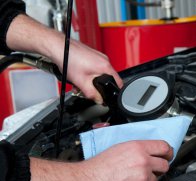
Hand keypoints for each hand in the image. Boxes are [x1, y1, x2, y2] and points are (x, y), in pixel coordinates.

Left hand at [6, 14, 122, 103]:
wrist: (59, 47)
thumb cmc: (68, 60)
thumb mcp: (82, 83)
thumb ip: (92, 94)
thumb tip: (99, 100)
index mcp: (105, 66)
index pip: (118, 83)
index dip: (113, 92)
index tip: (106, 97)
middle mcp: (104, 60)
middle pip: (107, 79)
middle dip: (97, 87)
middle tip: (87, 90)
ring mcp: (98, 56)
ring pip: (99, 74)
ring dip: (91, 81)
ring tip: (80, 82)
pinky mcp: (92, 55)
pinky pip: (94, 68)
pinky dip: (88, 73)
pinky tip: (79, 75)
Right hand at [82, 140, 172, 180]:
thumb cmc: (99, 167)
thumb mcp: (120, 148)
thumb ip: (138, 149)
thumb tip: (150, 152)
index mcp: (138, 148)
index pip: (164, 147)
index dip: (168, 152)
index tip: (168, 155)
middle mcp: (143, 162)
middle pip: (165, 165)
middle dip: (159, 168)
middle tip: (151, 170)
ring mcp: (143, 178)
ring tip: (131, 180)